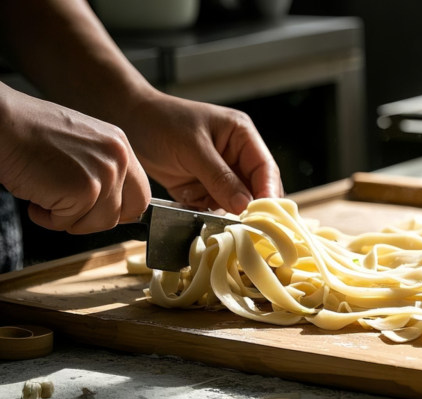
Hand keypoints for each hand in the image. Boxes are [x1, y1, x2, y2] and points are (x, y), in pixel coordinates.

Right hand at [0, 85, 149, 233]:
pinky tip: (34, 193)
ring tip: (45, 193)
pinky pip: (68, 222)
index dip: (120, 210)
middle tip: (68, 207)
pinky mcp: (84, 190)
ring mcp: (104, 174)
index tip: (98, 212)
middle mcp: (118, 159)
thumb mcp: (82, 147)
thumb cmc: (29, 133)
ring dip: (67, 218)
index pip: (141, 194)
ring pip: (98, 223)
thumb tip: (111, 205)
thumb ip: (102, 170)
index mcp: (120, 147)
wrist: (1, 123)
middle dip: (95, 219)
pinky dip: (45, 217)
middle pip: (126, 213)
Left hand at [121, 91, 282, 213]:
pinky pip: (215, 208)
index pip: (265, 169)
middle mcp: (236, 156)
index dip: (268, 193)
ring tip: (218, 219)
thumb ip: (220, 178)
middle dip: (250, 208)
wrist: (128, 121)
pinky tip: (199, 212)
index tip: (264, 216)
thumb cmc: (161, 123)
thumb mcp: (193, 148)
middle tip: (248, 228)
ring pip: (236, 203)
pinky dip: (208, 214)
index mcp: (242, 136)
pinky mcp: (204, 188)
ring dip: (227, 214)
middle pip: (256, 189)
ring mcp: (221, 175)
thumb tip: (245, 205)